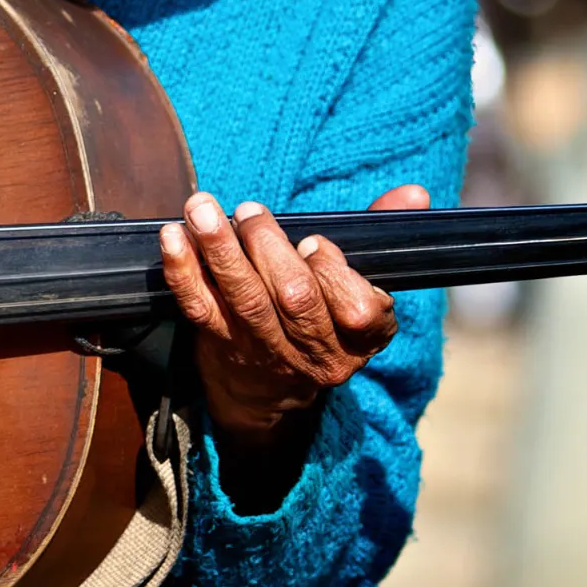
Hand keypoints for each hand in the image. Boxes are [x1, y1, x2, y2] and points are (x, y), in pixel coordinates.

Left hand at [158, 186, 424, 501]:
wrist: (271, 394)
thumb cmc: (323, 317)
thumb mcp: (361, 285)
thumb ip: (382, 232)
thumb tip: (414, 192)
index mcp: (363, 336)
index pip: (358, 310)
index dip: (333, 272)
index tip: (313, 242)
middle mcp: (317, 351)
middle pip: (296, 300)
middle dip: (270, 248)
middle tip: (251, 212)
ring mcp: (266, 352)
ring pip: (246, 301)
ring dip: (221, 250)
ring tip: (202, 208)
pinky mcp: (221, 346)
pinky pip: (199, 308)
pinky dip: (182, 270)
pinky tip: (172, 237)